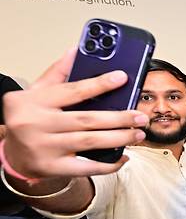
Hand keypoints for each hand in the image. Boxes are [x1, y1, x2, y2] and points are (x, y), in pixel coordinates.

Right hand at [2, 49, 147, 178]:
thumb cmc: (28, 119)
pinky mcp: (53, 168)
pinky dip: (109, 164)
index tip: (122, 78)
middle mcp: (37, 124)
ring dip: (119, 138)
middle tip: (140, 116)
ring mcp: (45, 148)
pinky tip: (123, 157)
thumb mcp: (36, 93)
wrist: (13, 154)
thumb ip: (58, 73)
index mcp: (33, 101)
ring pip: (90, 141)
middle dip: (119, 118)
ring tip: (138, 134)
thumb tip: (78, 50)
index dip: (99, 84)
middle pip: (87, 119)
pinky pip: (87, 168)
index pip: (72, 91)